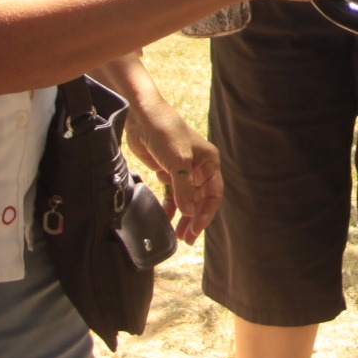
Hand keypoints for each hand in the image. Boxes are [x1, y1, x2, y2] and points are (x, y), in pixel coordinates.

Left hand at [122, 79, 220, 243]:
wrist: (143, 118)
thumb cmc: (167, 134)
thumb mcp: (178, 162)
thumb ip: (184, 189)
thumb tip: (189, 213)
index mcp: (209, 163)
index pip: (213, 194)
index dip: (206, 213)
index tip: (195, 229)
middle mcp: (199, 168)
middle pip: (200, 200)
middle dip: (194, 219)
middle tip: (187, 239)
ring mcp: (182, 171)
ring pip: (186, 199)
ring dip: (183, 217)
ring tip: (178, 235)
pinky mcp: (167, 171)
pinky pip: (171, 194)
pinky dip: (169, 206)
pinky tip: (165, 219)